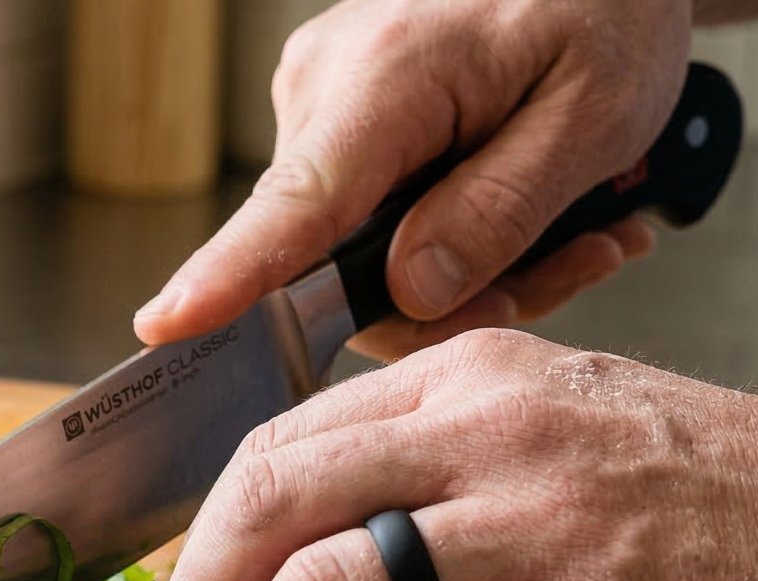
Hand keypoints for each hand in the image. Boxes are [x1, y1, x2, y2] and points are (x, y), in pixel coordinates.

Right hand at [134, 0, 689, 359]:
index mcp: (386, 78)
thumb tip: (415, 292)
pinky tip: (534, 208)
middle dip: (455, 298)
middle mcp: (325, 90)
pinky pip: (375, 220)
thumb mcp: (592, 112)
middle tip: (575, 266)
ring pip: (365, 255)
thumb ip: (500, 210)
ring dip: (472, 270)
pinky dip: (454, 231)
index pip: (292, 204)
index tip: (164, 325)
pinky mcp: (337, 120)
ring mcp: (322, 104)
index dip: (227, 278)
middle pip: (341, 264)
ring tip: (576, 234)